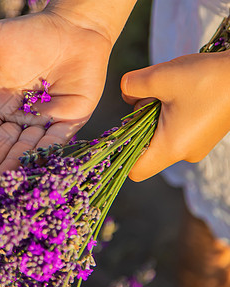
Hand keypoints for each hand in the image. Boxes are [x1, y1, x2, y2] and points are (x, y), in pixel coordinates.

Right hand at [0, 10, 114, 189]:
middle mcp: (20, 115)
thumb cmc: (33, 31)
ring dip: (14, 164)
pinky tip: (32, 170)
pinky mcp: (71, 120)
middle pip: (2, 144)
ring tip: (1, 181)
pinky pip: (56, 141)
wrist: (74, 25)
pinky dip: (45, 155)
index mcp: (0, 102)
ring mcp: (45, 119)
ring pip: (26, 146)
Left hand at [121, 51, 229, 180]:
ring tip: (167, 91)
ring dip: (153, 113)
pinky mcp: (202, 134)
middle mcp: (184, 153)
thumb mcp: (161, 77)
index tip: (119, 129)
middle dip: (138, 123)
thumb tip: (124, 91)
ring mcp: (195, 145)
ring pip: (158, 135)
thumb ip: (132, 86)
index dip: (120, 154)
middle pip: (144, 148)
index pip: (134, 170)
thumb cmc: (207, 78)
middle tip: (149, 98)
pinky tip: (178, 92)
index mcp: (171, 148)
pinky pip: (174, 129)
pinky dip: (167, 112)